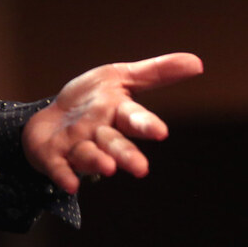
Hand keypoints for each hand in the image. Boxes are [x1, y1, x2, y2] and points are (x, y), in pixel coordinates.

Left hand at [21, 52, 202, 193]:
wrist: (50, 118)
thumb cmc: (90, 101)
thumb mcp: (118, 78)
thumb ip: (155, 73)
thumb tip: (197, 63)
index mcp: (118, 115)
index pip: (135, 119)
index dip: (146, 125)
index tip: (160, 131)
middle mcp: (100, 135)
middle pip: (116, 145)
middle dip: (128, 155)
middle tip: (140, 167)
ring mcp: (77, 147)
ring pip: (90, 157)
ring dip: (97, 161)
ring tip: (108, 167)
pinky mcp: (54, 157)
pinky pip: (59, 167)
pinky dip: (64, 174)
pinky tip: (70, 183)